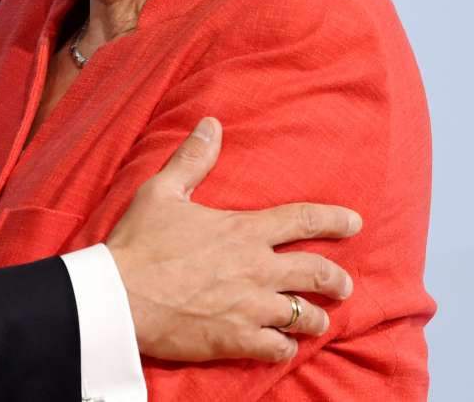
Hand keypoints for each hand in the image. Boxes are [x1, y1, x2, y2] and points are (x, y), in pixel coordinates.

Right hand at [106, 117, 360, 363]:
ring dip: (315, 318)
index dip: (334, 219)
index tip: (356, 222)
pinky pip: (279, 349)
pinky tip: (282, 346)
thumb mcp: (162, 192)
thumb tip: (211, 124)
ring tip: (317, 320)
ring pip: (305, 316)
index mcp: (243, 231)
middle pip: (317, 273)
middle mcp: (257, 269)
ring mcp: (250, 307)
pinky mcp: (237, 340)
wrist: (118, 296)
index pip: (304, 220)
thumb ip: (193, 160)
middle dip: (337, 280)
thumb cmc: (138, 243)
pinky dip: (284, 347)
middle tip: (344, 285)